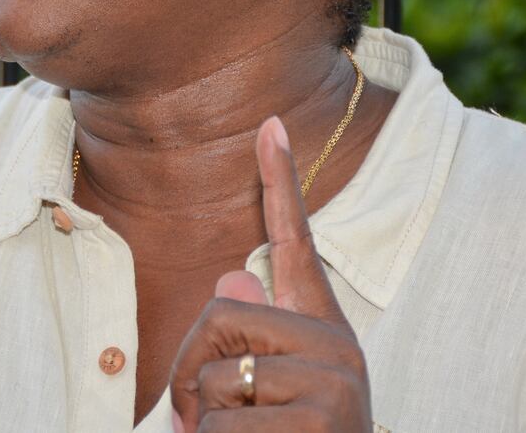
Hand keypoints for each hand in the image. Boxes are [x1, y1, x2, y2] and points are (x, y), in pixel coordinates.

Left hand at [169, 117, 370, 431]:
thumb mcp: (269, 396)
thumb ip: (253, 338)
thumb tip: (235, 275)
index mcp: (319, 331)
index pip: (296, 242)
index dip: (281, 182)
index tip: (269, 123)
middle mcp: (335, 346)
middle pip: (218, 313)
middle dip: (190, 374)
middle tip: (208, 421)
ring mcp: (334, 385)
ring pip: (211, 380)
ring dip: (205, 430)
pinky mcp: (322, 422)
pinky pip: (218, 429)